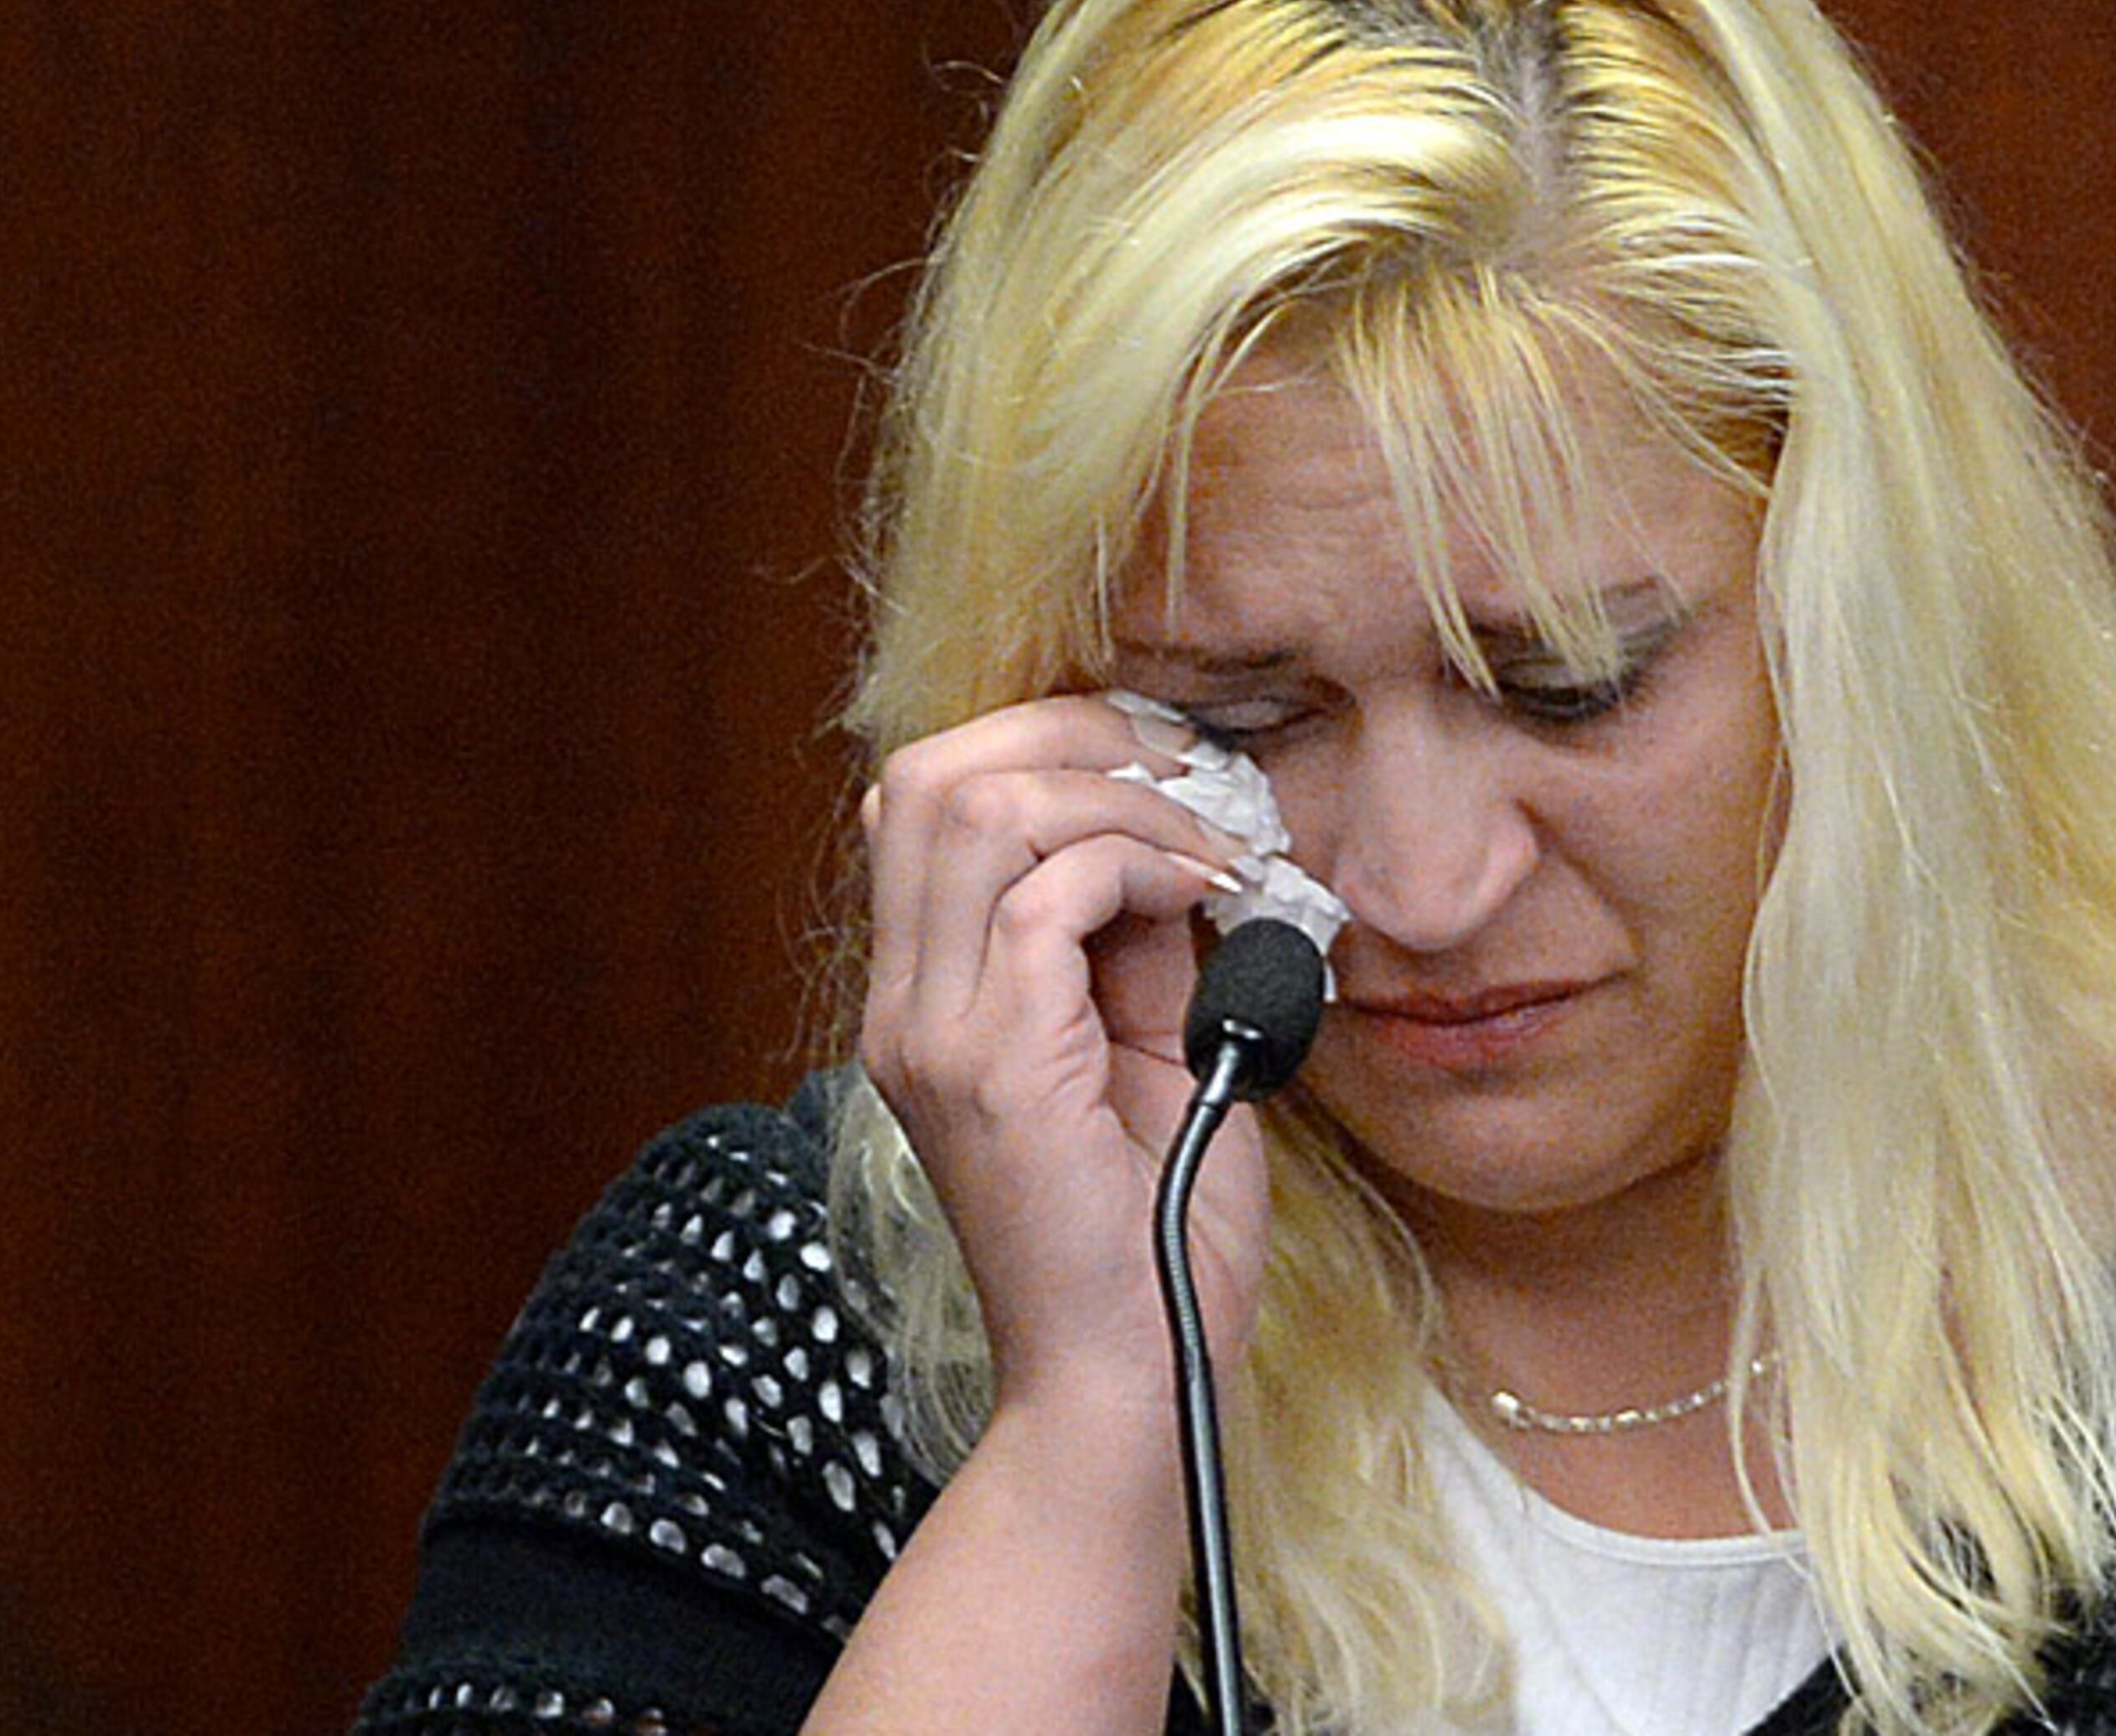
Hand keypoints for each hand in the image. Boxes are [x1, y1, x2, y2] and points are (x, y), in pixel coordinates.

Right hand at [859, 695, 1269, 1422]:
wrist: (1130, 1380)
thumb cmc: (1155, 1234)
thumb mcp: (1153, 1051)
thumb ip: (1143, 949)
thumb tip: (1181, 845)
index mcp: (929, 999)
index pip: (928, 799)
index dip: (1051, 747)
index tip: (1173, 769)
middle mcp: (907, 1007)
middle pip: (927, 775)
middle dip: (1073, 735)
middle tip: (1188, 771)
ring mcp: (937, 1035)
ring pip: (976, 808)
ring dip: (1115, 796)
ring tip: (1206, 844)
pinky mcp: (994, 1068)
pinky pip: (1046, 895)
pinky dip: (1140, 864)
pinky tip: (1208, 895)